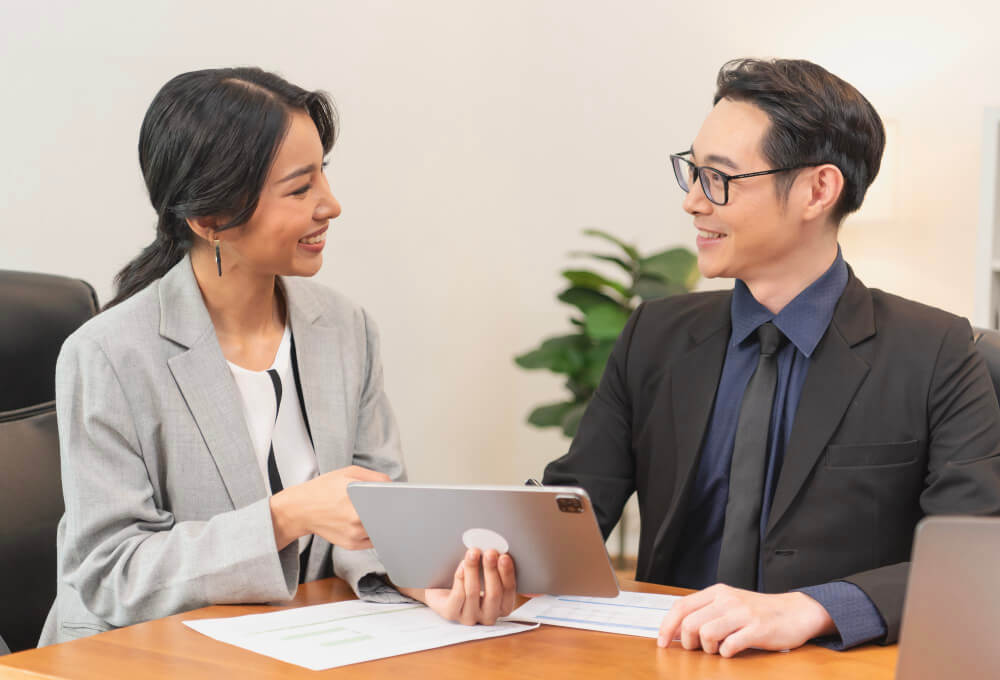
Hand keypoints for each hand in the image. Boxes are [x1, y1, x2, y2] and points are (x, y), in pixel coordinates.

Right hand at [269, 465, 389, 549]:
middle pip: (388, 519)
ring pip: (382, 531)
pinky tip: (372, 523)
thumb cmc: (324, 488)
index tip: (407, 500)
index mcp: (357, 498)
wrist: (300, 509)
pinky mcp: (351, 545)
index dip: (400, 501)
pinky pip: (373, 540)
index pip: (390, 503)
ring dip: (385, 524)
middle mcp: (356, 520)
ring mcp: (354, 535)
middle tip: (401, 508)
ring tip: (385, 514)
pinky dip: (375, 532)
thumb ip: (375, 477)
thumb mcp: (349, 472)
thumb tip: (394, 486)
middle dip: (394, 513)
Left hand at [401, 549, 516, 624]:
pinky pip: (458, 596)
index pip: (509, 591)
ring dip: (474, 570)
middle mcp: (488, 616)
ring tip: (473, 553)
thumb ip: (495, 566)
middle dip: (492, 570)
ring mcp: (469, 616)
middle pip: (494, 594)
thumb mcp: (486, 573)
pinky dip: (461, 578)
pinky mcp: (451, 613)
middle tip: (490, 552)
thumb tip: (499, 551)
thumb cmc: (470, 578)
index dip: (507, 574)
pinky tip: (462, 565)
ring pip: (473, 593)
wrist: (443, 587)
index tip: (504, 557)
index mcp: (502, 606)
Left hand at [657, 584, 835, 656]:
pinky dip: (726, 653)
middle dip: (688, 642)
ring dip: (707, 648)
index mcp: (717, 592)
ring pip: (706, 634)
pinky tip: (732, 651)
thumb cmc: (758, 611)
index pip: (681, 606)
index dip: (667, 626)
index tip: (662, 642)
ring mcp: (742, 614)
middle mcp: (727, 600)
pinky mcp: (757, 629)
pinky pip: (730, 646)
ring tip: (717, 649)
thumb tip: (677, 631)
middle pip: (690, 623)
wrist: (795, 612)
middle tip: (698, 648)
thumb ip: (706, 612)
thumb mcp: (729, 604)